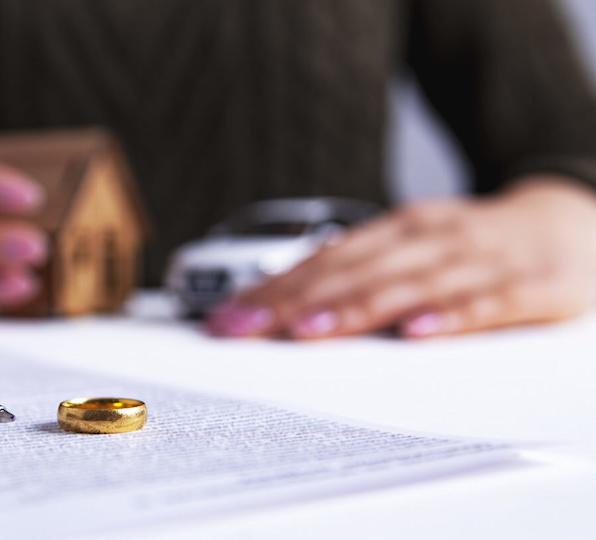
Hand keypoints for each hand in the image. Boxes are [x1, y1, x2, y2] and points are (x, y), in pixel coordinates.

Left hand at [206, 178, 595, 338]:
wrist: (571, 222)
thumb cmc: (473, 246)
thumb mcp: (412, 250)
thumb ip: (358, 276)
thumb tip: (287, 307)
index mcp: (395, 231)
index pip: (321, 263)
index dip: (270, 291)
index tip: (226, 319)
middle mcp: (428, 238)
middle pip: (351, 273)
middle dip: (291, 303)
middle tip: (244, 330)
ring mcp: (477, 259)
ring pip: (407, 286)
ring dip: (354, 309)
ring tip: (308, 333)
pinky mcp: (529, 285)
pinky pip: (486, 303)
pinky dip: (450, 317)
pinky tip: (417, 335)